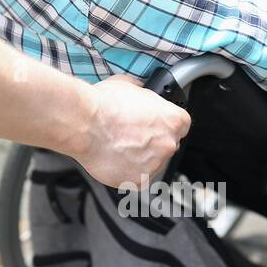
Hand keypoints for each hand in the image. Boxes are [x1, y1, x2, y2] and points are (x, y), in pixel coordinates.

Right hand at [68, 75, 191, 188]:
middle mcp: (168, 144)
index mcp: (173, 120)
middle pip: (167, 145)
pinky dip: (127, 172)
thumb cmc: (104, 105)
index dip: (165, 124)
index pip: (181, 125)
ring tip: (119, 146)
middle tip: (132, 135)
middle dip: (153, 142)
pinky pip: (137, 179)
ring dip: (140, 158)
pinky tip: (116, 158)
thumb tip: (142, 93)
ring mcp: (154, 165)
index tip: (155, 125)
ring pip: (153, 163)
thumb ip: (144, 94)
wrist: (84, 124)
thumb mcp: (130, 85)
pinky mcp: (138, 181)